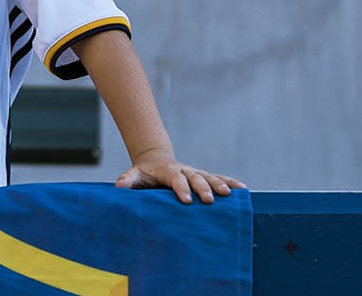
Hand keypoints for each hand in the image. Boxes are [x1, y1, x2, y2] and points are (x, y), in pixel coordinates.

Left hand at [117, 157, 244, 204]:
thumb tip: (119, 186)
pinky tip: (242, 189)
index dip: (180, 189)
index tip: (186, 200)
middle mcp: (184, 170)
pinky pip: (218, 177)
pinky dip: (230, 182)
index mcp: (168, 171)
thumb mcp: (134, 175)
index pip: (175, 179)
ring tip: (229, 194)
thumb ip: (128, 179)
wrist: (156, 161)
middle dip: (202, 188)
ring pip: (209, 177)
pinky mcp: (202, 176)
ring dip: (219, 184)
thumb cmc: (145, 173)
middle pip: (195, 178)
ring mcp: (195, 172)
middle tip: (209, 199)